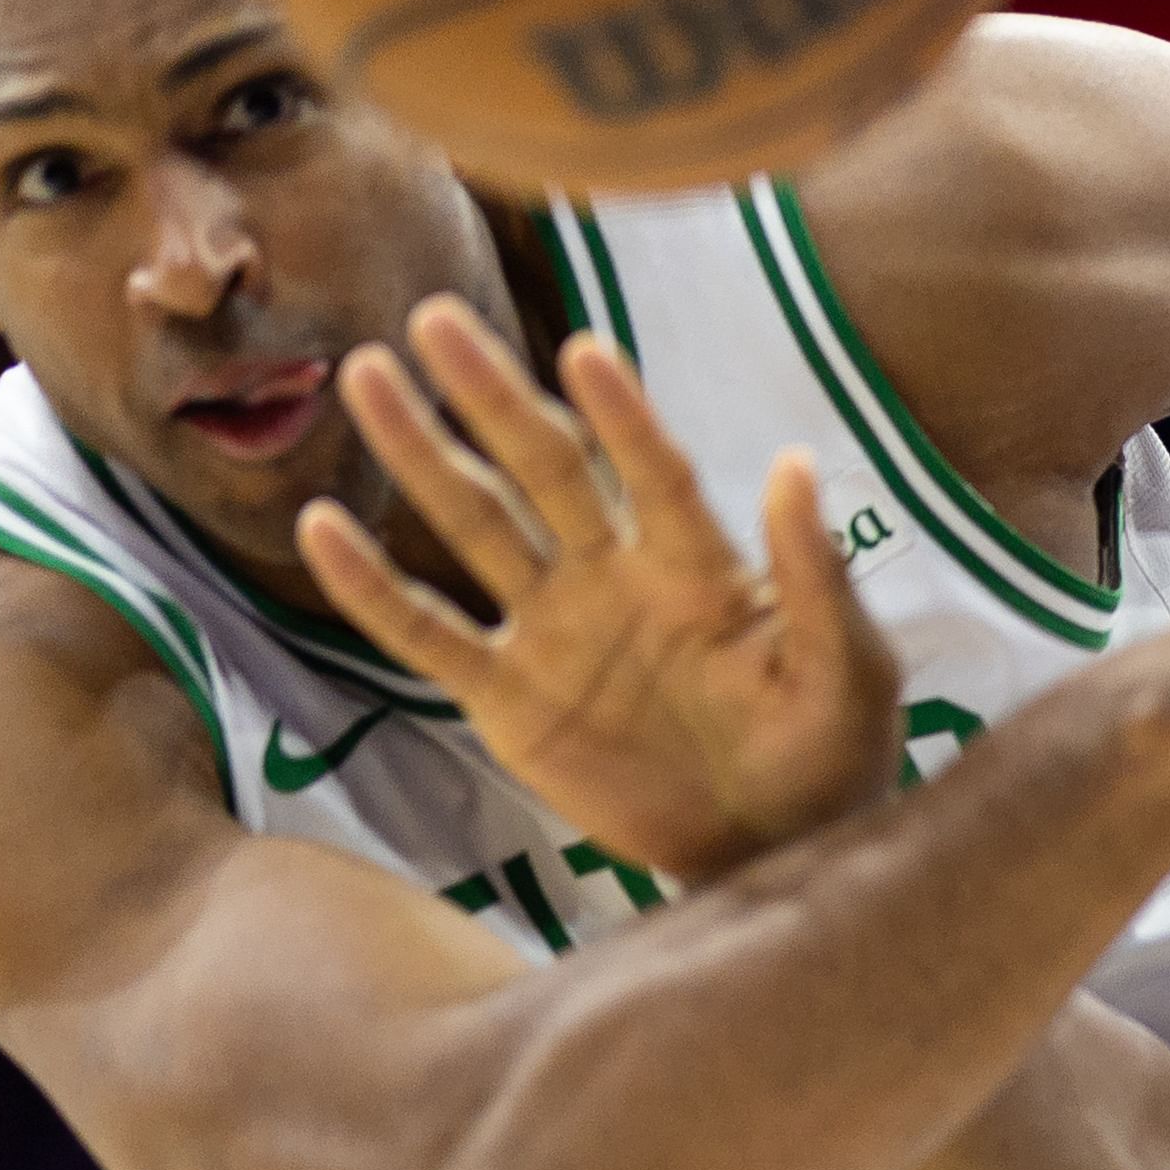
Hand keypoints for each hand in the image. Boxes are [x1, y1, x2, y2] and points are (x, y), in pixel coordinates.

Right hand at [298, 296, 903, 885]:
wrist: (774, 853)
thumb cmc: (830, 756)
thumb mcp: (848, 671)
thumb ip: (817, 576)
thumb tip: (798, 461)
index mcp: (700, 565)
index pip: (654, 472)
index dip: (623, 416)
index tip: (584, 347)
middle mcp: (616, 577)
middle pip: (545, 470)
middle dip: (492, 397)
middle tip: (435, 316)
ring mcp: (555, 632)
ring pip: (475, 525)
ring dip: (422, 454)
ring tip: (366, 375)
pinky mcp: (508, 700)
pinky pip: (429, 635)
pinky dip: (373, 589)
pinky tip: (321, 528)